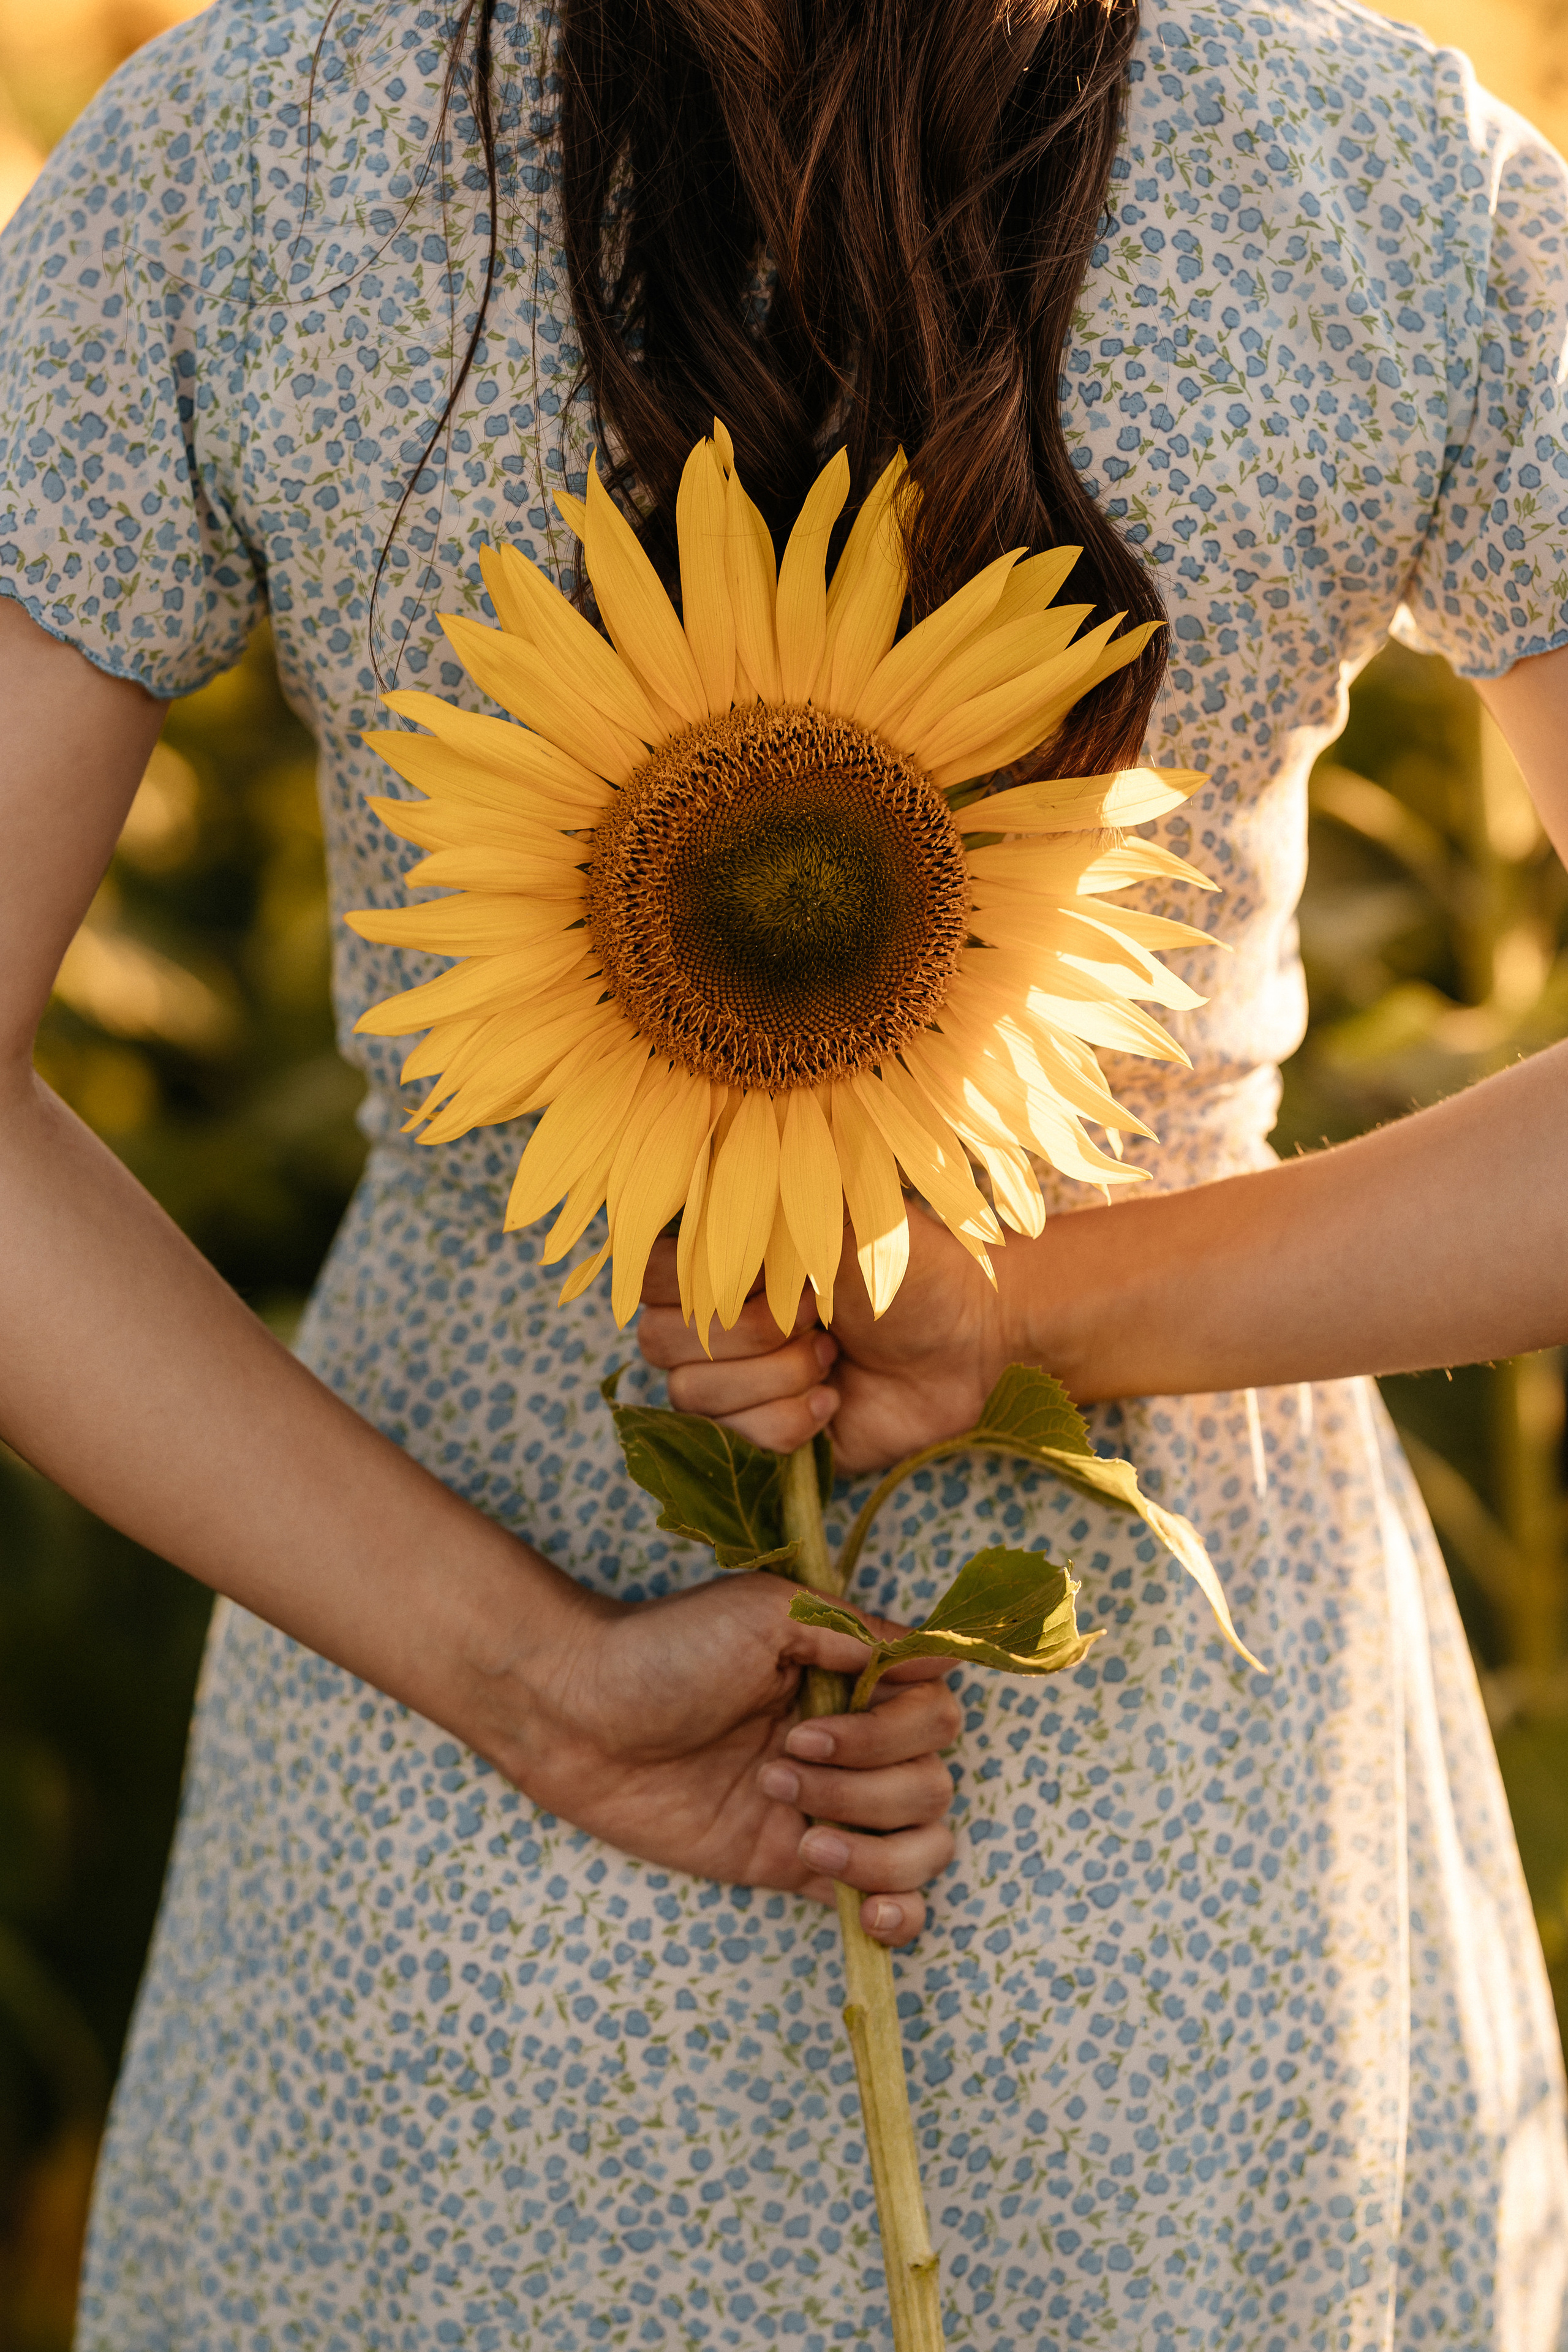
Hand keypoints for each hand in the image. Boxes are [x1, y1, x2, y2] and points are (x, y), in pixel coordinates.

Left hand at [504, 1570, 959, 1943]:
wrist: (579, 1717)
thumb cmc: (665, 1648)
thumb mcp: (764, 1612)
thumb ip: (855, 1631)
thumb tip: (941, 1655)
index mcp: (850, 1681)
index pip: (935, 1716)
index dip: (891, 1731)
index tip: (808, 1722)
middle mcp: (852, 1746)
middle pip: (932, 1785)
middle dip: (865, 1785)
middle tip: (777, 1765)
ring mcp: (827, 1809)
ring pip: (922, 1846)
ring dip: (875, 1847)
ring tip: (801, 1835)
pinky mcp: (791, 1864)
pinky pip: (887, 1901)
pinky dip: (899, 1913)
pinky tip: (868, 1911)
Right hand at [638, 1213, 1012, 1475]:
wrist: (974, 1341)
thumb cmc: (911, 1267)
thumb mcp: (837, 1220)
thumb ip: (757, 1217)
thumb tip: (694, 1215)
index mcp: (726, 1261)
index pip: (648, 1274)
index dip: (697, 1281)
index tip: (774, 1270)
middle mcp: (721, 1322)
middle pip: (658, 1342)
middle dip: (744, 1334)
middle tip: (816, 1316)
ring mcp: (740, 1383)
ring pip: (691, 1396)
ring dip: (773, 1378)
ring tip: (833, 1357)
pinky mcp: (768, 1436)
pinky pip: (735, 1443)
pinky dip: (788, 1422)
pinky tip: (835, 1400)